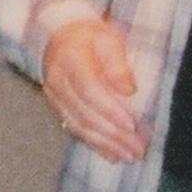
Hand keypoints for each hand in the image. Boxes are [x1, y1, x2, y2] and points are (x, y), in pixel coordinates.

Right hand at [41, 17, 149, 162]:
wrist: (60, 36)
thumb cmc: (90, 37)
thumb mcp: (108, 38)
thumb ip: (118, 62)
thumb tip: (129, 90)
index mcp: (70, 58)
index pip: (89, 89)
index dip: (110, 110)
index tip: (132, 125)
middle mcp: (56, 79)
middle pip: (84, 113)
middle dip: (113, 134)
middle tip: (138, 148)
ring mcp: (53, 95)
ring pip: (78, 125)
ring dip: (105, 144)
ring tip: (129, 155)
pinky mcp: (56, 107)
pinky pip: (74, 128)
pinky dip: (95, 144)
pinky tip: (112, 154)